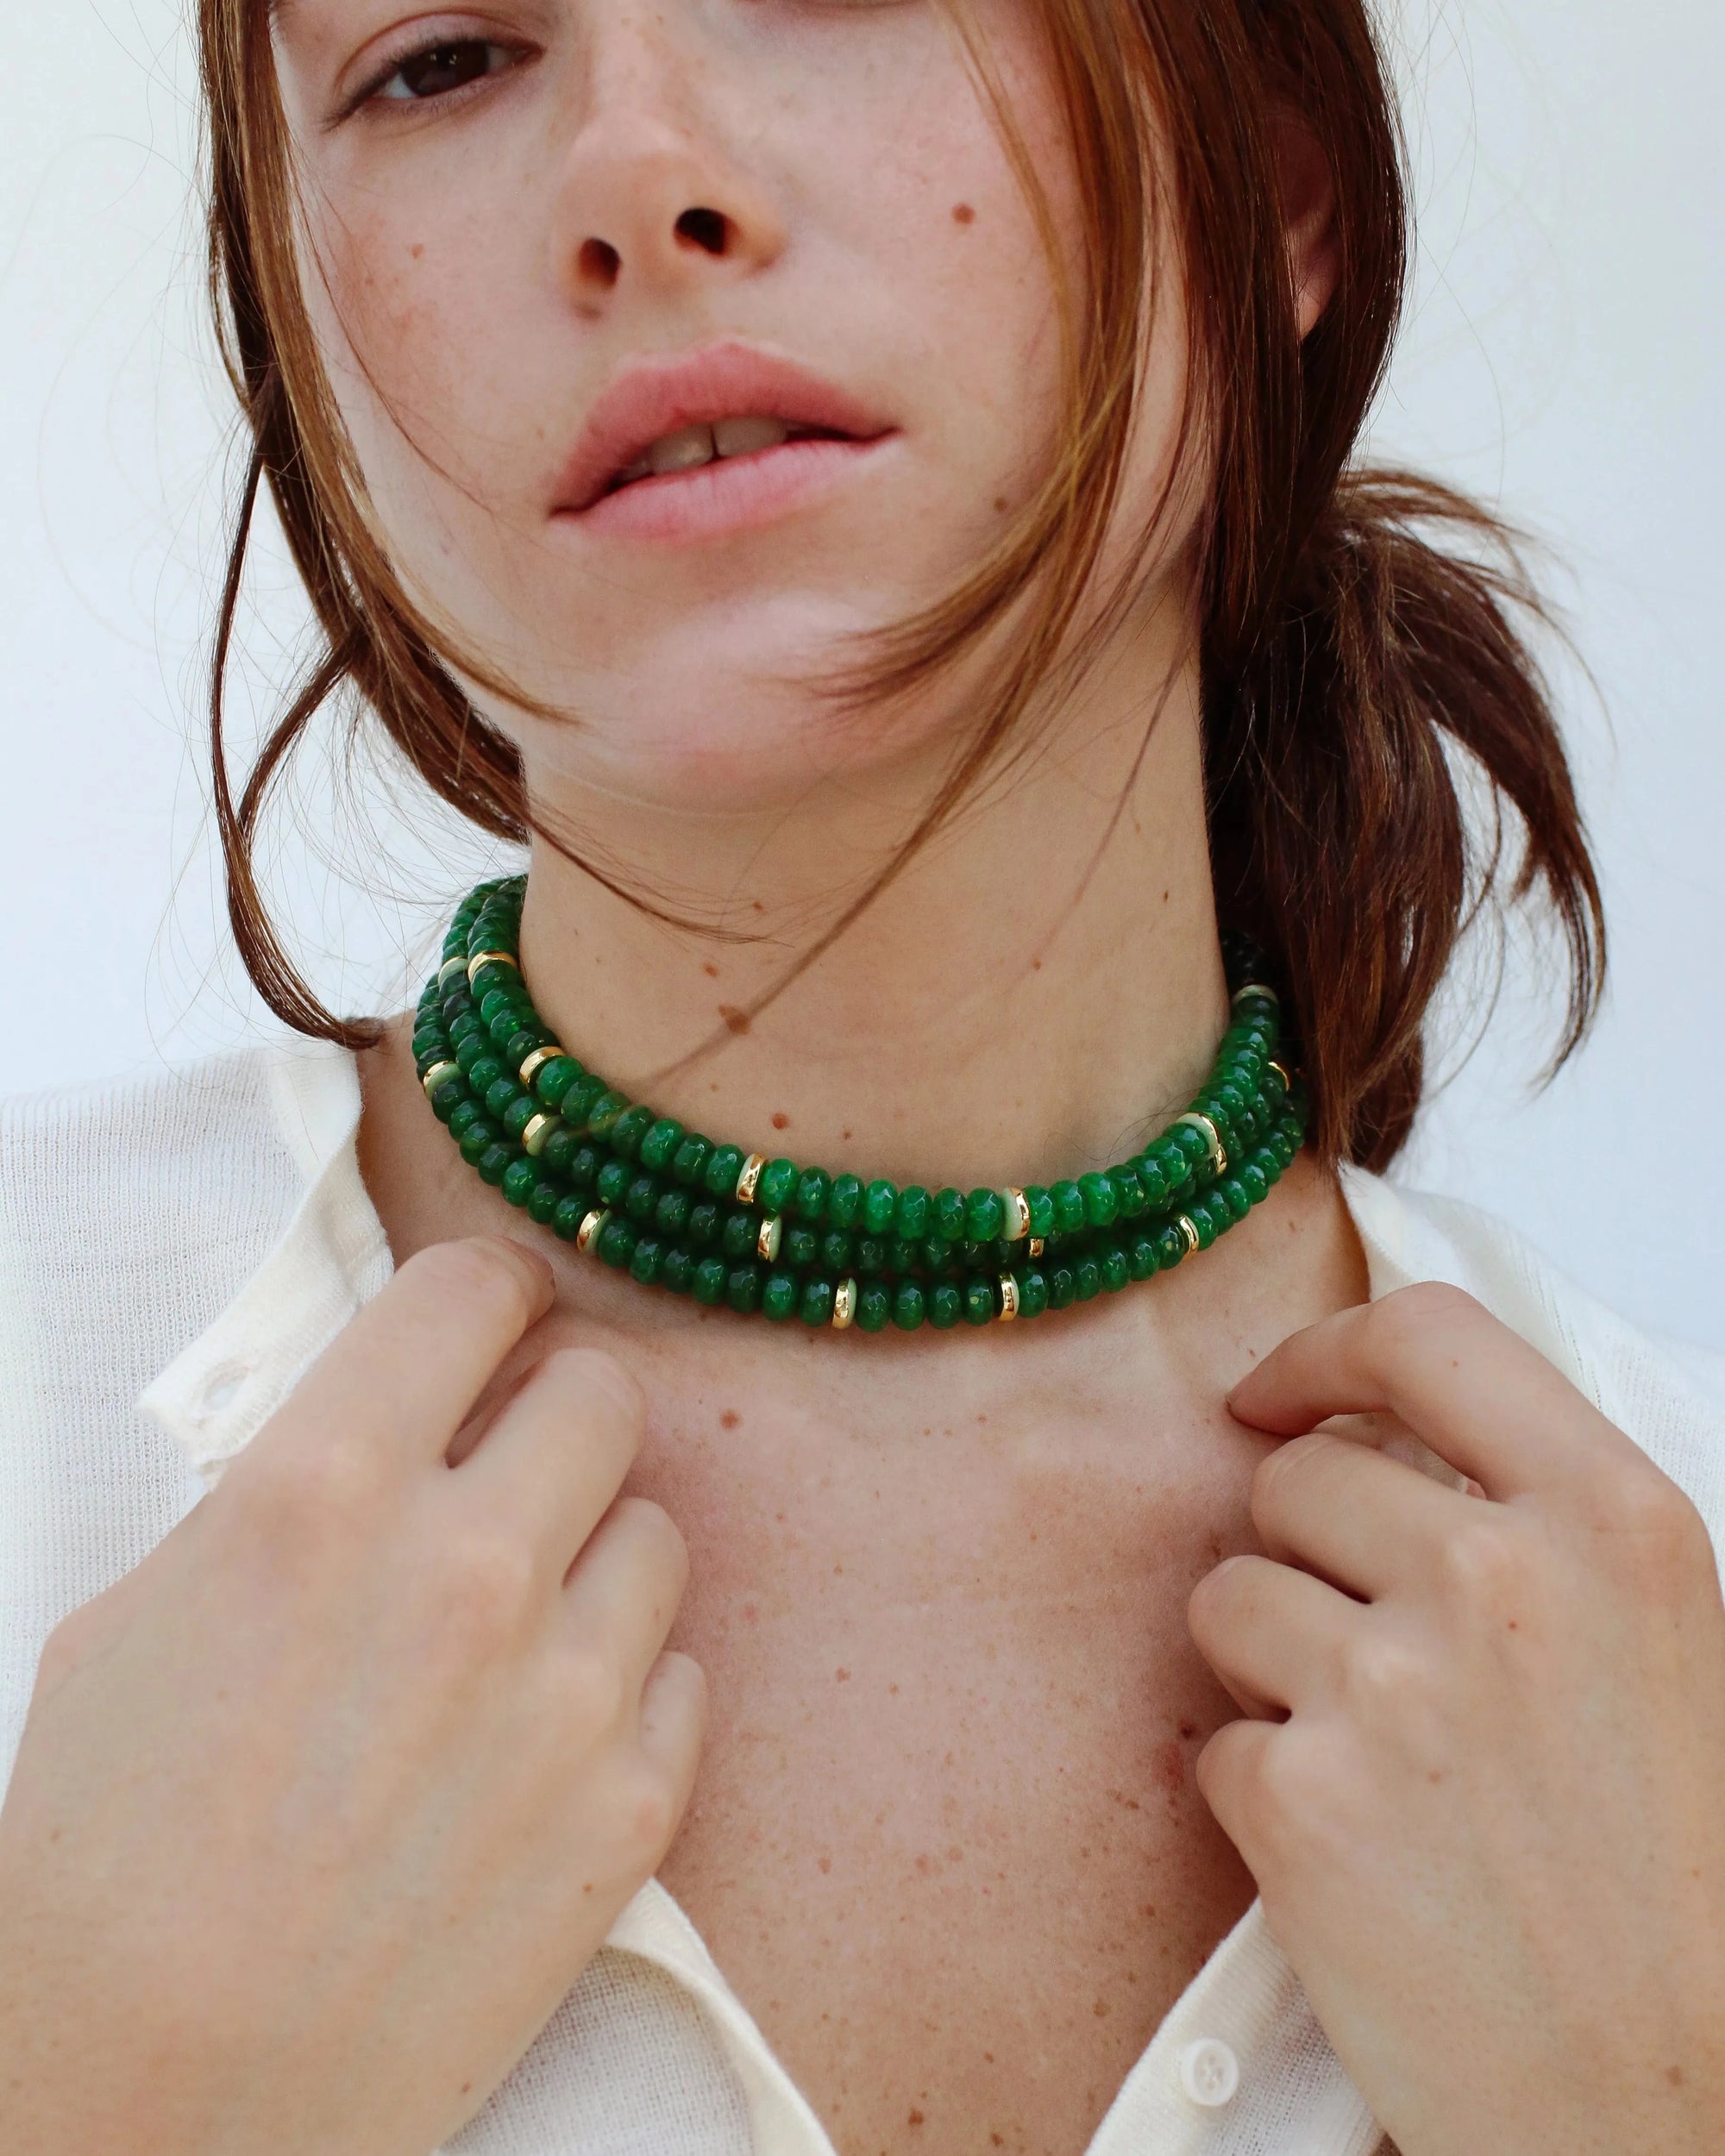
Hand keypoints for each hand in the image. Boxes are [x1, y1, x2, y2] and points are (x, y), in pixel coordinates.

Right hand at [0, 1237, 704, 2155]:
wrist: (147, 2104)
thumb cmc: (103, 1858)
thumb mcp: (138, 1617)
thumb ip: (284, 1494)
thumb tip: (388, 1426)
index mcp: (325, 1489)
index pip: (476, 1291)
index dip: (485, 1298)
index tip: (487, 1325)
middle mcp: (470, 1566)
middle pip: (602, 1393)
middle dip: (552, 1419)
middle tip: (507, 1477)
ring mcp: (569, 1691)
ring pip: (660, 1530)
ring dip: (595, 1557)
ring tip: (516, 1631)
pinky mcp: (634, 1808)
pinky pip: (683, 1673)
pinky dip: (625, 1688)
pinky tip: (541, 1740)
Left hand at [1186, 1282, 1724, 2155]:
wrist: (1675, 2107)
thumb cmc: (1682, 1886)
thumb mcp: (1670, 1643)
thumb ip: (1546, 1521)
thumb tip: (1398, 1438)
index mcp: (1615, 1520)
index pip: (1423, 1336)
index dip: (1323, 1353)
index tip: (1278, 1395)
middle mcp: (1502, 1579)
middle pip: (1296, 1479)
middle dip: (1302, 1554)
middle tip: (1373, 1661)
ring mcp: (1393, 1687)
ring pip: (1228, 1596)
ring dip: (1270, 1669)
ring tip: (1377, 1767)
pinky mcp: (1303, 1803)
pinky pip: (1212, 1737)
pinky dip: (1257, 1790)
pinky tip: (1355, 1855)